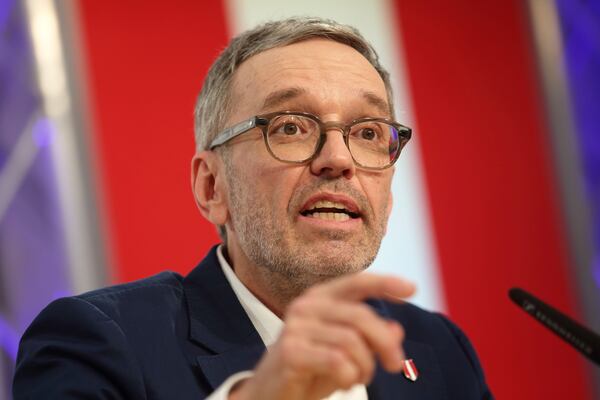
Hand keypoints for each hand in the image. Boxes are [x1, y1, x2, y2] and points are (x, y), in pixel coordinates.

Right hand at [230, 273, 414, 399]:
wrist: (269, 394)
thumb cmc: (310, 369)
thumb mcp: (346, 352)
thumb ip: (369, 338)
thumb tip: (396, 330)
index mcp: (320, 298)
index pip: (356, 283)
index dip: (385, 283)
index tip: (412, 289)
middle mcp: (306, 306)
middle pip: (361, 316)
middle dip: (385, 343)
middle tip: (395, 366)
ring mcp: (296, 327)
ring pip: (352, 341)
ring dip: (365, 367)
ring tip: (359, 378)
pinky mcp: (290, 351)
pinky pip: (337, 361)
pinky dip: (349, 376)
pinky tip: (344, 383)